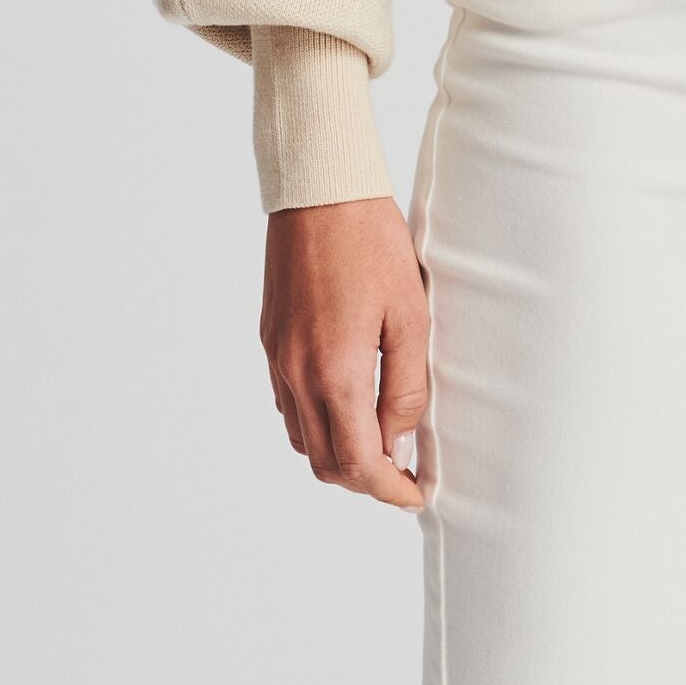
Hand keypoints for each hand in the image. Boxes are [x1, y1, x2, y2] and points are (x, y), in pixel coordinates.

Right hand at [260, 196, 429, 506]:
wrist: (320, 191)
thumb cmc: (373, 243)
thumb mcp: (411, 315)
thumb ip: (407, 386)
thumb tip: (401, 441)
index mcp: (336, 374)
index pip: (358, 464)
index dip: (389, 490)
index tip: (416, 494)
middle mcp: (297, 375)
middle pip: (326, 463)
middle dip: (365, 480)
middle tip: (404, 472)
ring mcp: (278, 359)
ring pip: (303, 438)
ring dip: (339, 453)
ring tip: (380, 439)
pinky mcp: (270, 340)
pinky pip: (288, 404)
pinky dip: (317, 422)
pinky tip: (348, 402)